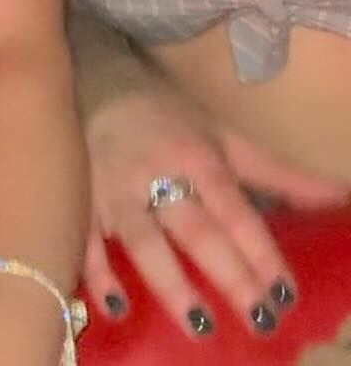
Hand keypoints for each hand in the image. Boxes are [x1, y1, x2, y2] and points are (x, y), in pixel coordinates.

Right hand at [81, 88, 347, 340]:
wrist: (92, 82)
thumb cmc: (167, 117)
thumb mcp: (222, 137)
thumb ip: (276, 173)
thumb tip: (340, 196)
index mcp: (195, 158)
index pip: (234, 211)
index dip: (260, 252)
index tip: (285, 293)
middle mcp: (157, 176)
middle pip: (195, 229)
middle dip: (228, 273)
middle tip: (259, 317)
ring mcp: (114, 191)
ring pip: (143, 240)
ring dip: (169, 281)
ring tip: (199, 323)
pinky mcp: (81, 201)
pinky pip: (86, 240)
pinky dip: (98, 273)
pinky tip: (115, 308)